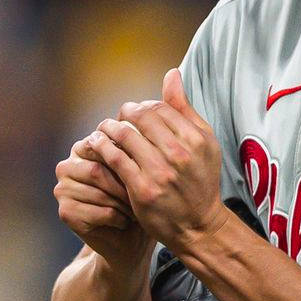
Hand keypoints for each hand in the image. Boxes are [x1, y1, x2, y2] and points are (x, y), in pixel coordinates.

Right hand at [54, 134, 150, 273]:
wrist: (129, 236)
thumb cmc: (136, 196)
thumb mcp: (136, 168)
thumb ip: (129, 151)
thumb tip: (132, 133)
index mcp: (81, 148)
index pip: (100, 147)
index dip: (124, 160)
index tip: (144, 170)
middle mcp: (66, 166)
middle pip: (97, 171)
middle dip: (124, 185)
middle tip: (142, 195)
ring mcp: (62, 190)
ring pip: (100, 193)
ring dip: (124, 203)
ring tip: (136, 209)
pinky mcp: (65, 212)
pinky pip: (99, 212)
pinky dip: (119, 218)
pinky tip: (125, 221)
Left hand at [88, 68, 226, 252]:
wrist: (198, 226)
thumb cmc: (201, 181)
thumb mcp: (204, 143)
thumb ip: (185, 109)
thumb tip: (171, 74)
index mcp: (196, 138)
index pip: (160, 107)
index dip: (143, 106)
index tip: (134, 113)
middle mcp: (179, 153)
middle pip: (140, 117)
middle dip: (124, 114)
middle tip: (117, 119)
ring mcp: (160, 171)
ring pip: (124, 135)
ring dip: (108, 128)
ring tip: (103, 129)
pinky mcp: (141, 188)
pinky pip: (114, 158)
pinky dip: (102, 147)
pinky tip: (96, 145)